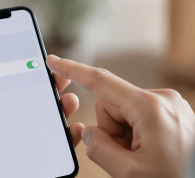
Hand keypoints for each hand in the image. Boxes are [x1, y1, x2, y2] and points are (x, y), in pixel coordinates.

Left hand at [0, 64, 82, 177]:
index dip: (5, 75)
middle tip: (54, 75)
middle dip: (37, 88)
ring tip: (67, 96)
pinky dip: (66, 137)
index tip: (22, 59)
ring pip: (38, 124)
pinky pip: (51, 150)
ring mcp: (11, 153)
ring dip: (56, 108)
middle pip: (18, 105)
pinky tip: (72, 126)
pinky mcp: (31, 168)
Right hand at [47, 55, 194, 177]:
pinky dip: (138, 136)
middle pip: (111, 104)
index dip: (72, 70)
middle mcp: (162, 99)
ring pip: (125, 113)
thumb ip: (99, 148)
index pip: (100, 82)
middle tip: (129, 156)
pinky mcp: (175, 114)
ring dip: (126, 136)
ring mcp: (170, 106)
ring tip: (146, 157)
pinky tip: (154, 154)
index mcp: (149, 107)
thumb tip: (90, 133)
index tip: (53, 61)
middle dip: (112, 130)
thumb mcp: (129, 173)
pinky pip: (141, 118)